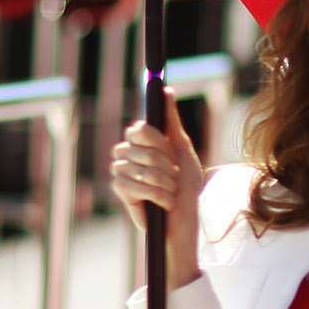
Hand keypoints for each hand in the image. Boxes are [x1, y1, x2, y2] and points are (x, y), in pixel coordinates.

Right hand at [110, 89, 204, 288]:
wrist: (185, 219)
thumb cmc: (186, 186)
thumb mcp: (183, 149)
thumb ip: (171, 121)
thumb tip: (165, 89)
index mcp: (143, 141)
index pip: (139, 129)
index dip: (157, 142)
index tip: (171, 153)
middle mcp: (128, 153)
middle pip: (139, 149)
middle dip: (164, 165)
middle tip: (174, 177)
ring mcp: (122, 172)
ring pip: (138, 168)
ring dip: (163, 182)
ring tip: (171, 191)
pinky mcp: (121, 192)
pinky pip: (132, 186)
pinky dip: (156, 195)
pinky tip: (163, 203)